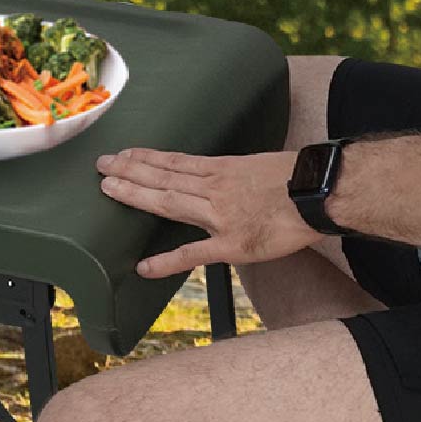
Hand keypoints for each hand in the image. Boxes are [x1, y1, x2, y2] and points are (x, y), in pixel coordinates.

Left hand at [96, 141, 317, 275]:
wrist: (320, 193)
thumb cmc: (297, 180)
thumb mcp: (258, 166)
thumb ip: (233, 175)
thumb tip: (220, 178)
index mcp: (222, 169)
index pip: (174, 161)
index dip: (145, 158)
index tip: (122, 154)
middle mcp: (214, 188)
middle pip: (163, 177)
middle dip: (129, 170)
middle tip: (100, 166)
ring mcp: (220, 215)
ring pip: (170, 201)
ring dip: (136, 195)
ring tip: (109, 190)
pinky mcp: (233, 244)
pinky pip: (194, 253)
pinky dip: (167, 260)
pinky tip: (145, 267)